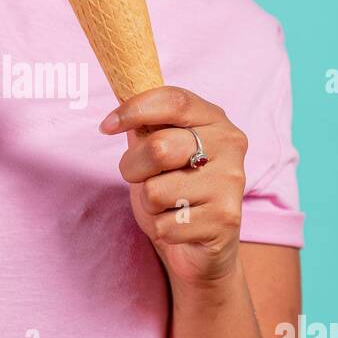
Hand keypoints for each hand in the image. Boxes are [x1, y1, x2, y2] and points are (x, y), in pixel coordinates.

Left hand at [99, 87, 248, 287]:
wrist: (203, 247)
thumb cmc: (176, 189)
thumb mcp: (160, 150)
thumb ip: (146, 124)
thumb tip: (119, 90)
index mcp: (215, 120)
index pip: (174, 100)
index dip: (134, 109)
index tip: (106, 126)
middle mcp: (230, 147)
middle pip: (158, 147)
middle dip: (133, 167)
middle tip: (139, 176)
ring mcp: (230, 184)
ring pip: (155, 191)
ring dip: (148, 203)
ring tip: (168, 204)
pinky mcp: (224, 221)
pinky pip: (164, 224)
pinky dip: (161, 228)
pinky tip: (180, 225)